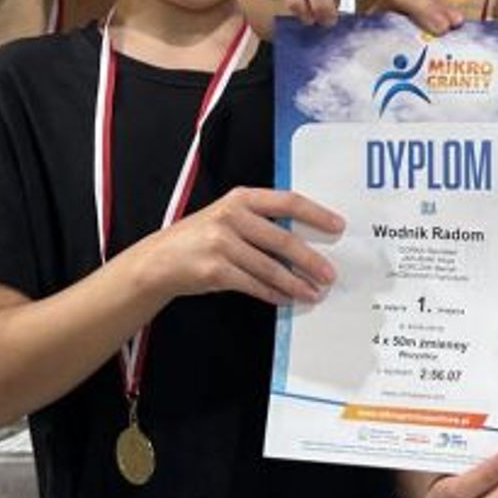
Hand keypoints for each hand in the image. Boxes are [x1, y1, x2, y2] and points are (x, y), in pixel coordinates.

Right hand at [147, 186, 343, 306]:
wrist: (160, 259)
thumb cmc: (200, 238)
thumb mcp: (228, 216)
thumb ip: (260, 221)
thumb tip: (304, 240)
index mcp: (241, 199)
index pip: (287, 202)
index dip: (316, 214)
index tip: (337, 226)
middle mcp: (231, 217)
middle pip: (283, 240)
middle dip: (310, 260)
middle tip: (329, 274)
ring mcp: (222, 244)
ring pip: (271, 268)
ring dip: (296, 283)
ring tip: (312, 292)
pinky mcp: (215, 271)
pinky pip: (254, 285)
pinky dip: (274, 294)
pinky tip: (286, 298)